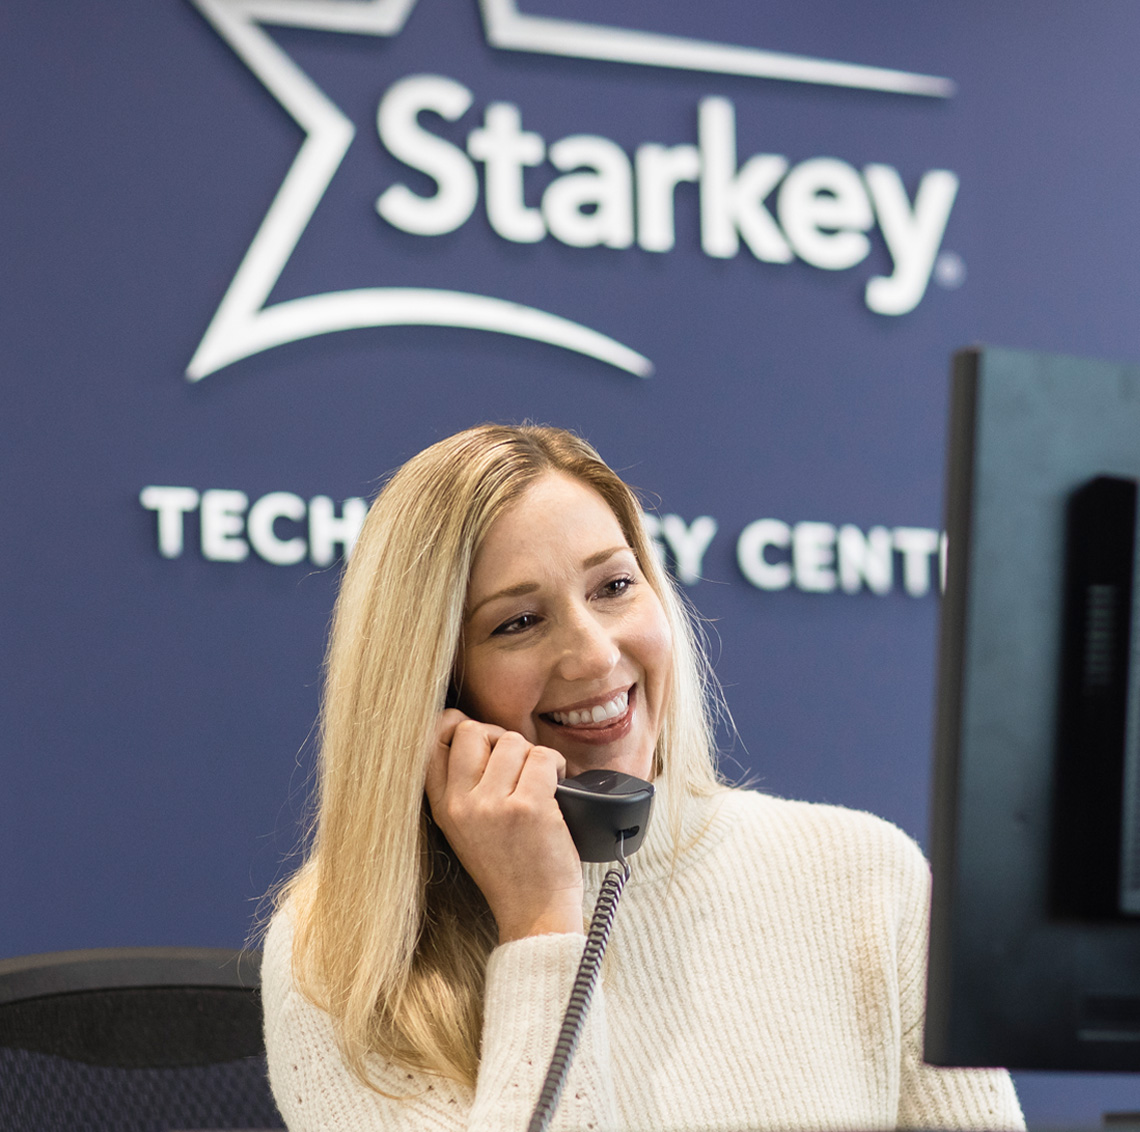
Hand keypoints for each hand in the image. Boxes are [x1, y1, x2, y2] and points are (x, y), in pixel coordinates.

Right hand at [426, 709, 584, 942]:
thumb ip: (463, 786)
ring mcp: (493, 806)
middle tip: (517, 760)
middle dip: (499, 736)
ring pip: (512, 741)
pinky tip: (559, 785)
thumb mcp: (466, 829)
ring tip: (540, 780)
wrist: (535, 912)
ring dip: (533, 754)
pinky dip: (557, 765)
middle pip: (472, 729)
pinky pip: (543, 757)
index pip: (430, 744)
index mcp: (443, 808)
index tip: (476, 732)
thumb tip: (476, 731)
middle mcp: (461, 805)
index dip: (452, 724)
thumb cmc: (510, 868)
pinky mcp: (528, 808)